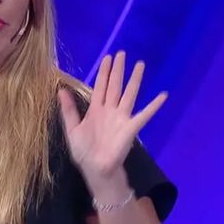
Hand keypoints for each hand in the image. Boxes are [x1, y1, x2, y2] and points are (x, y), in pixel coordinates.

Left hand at [58, 51, 166, 192]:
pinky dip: (153, 106)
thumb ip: (68, 110)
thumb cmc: (84, 152)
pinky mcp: (130, 128)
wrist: (95, 170)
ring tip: (140, 65)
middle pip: (115, 85)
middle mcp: (110, 110)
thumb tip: (60, 90)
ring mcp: (121, 118)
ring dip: (134, 80)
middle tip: (122, 53)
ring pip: (129, 94)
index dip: (104, 72)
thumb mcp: (72, 129)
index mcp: (95, 110)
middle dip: (118, 70)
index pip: (101, 86)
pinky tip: (163, 95)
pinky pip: (144, 115)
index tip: (108, 57)